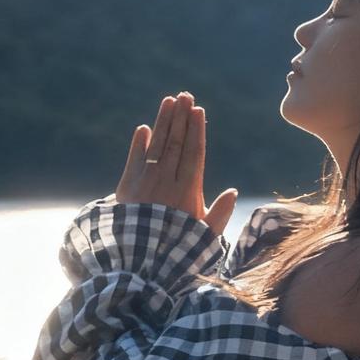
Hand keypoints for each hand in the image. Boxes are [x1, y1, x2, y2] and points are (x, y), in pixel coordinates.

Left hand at [115, 90, 238, 238]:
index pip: (194, 153)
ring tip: (169, 101)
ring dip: (163, 122)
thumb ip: (219, 214)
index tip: (198, 110)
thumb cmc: (176, 251)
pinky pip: (133, 160)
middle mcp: (166, 182)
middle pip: (176, 142)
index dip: (196, 130)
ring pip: (156, 145)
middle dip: (181, 117)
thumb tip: (233, 191)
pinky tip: (144, 128)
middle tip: (185, 96)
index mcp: (187, 192)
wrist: (137, 264)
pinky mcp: (126, 188)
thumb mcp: (203, 236)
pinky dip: (138, 143)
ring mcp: (145, 183)